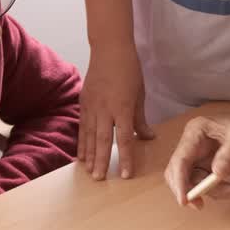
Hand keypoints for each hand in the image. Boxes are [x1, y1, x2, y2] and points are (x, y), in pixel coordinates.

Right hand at [78, 44, 153, 180]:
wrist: (109, 49)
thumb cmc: (129, 71)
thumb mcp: (139, 95)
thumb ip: (141, 120)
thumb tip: (148, 138)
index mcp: (122, 108)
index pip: (125, 138)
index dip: (126, 158)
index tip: (126, 174)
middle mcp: (105, 110)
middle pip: (102, 140)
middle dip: (101, 161)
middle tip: (99, 179)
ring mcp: (91, 106)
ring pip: (89, 136)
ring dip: (89, 155)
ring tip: (89, 172)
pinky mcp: (83, 103)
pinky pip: (82, 127)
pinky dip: (81, 142)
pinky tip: (80, 155)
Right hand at [164, 106, 229, 208]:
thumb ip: (229, 156)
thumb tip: (216, 174)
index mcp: (196, 132)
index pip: (180, 160)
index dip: (179, 181)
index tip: (185, 200)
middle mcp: (194, 145)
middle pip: (181, 174)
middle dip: (191, 190)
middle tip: (200, 205)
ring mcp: (202, 157)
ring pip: (198, 183)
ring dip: (217, 192)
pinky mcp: (211, 167)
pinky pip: (210, 185)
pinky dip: (224, 191)